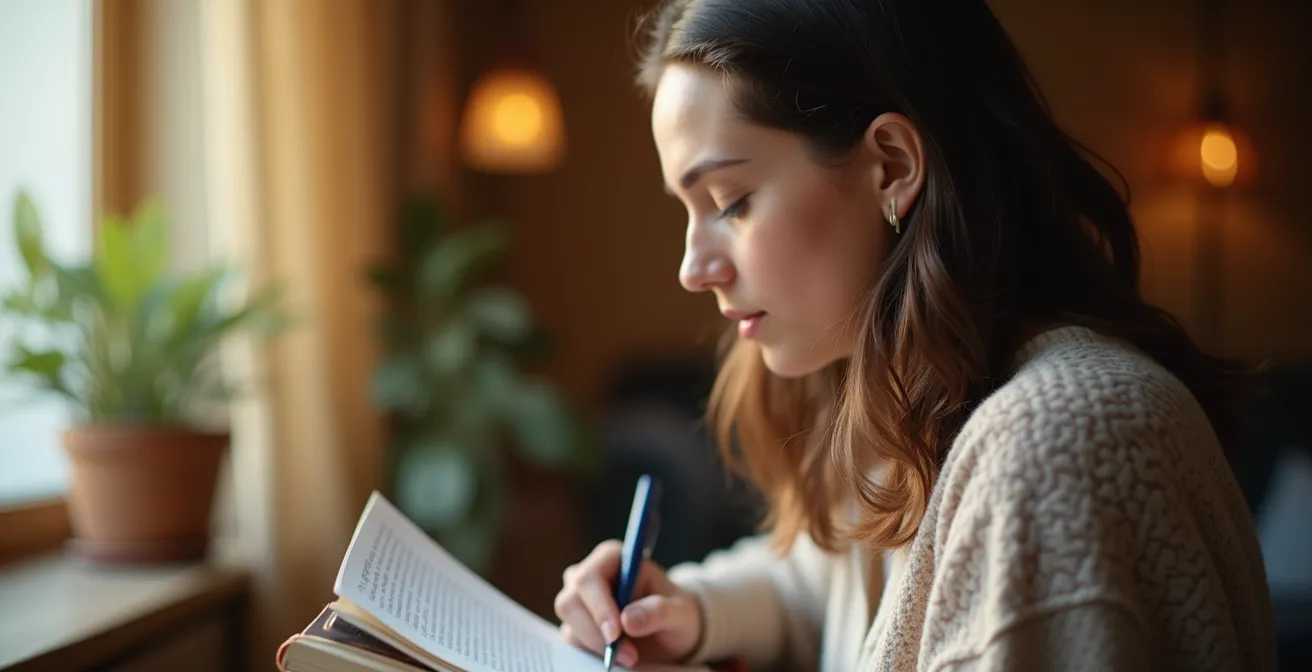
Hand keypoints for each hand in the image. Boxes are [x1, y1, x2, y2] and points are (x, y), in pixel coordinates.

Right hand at [554, 540, 702, 668]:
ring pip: (569, 622)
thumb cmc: (675, 613)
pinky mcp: (576, 622)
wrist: (670, 632)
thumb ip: (659, 612)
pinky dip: (594, 651)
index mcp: (613, 557)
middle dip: (596, 632)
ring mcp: (579, 598)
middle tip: (628, 654)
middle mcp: (590, 574)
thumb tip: (628, 620)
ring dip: (597, 644)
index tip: (615, 634)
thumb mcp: (679, 613)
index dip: (598, 606)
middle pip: (570, 601)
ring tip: (631, 656)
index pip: (590, 577)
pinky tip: (620, 656)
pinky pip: (572, 638)